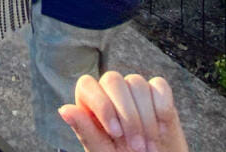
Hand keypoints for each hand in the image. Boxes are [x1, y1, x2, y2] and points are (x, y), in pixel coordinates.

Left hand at [59, 72, 185, 151]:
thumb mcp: (102, 150)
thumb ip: (85, 130)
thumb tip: (63, 110)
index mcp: (91, 104)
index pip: (87, 85)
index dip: (101, 105)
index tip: (115, 133)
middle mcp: (111, 92)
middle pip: (113, 80)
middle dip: (128, 116)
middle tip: (136, 147)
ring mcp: (134, 90)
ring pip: (137, 83)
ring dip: (146, 119)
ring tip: (149, 146)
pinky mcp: (157, 92)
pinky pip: (160, 86)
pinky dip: (162, 108)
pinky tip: (162, 130)